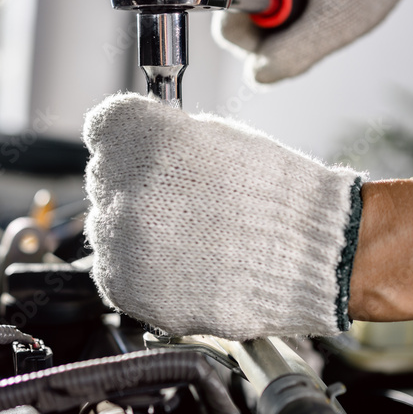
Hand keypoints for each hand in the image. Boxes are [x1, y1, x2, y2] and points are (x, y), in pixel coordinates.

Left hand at [82, 92, 362, 338]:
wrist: (309, 256)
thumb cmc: (271, 193)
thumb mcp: (214, 136)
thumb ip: (161, 135)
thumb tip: (133, 144)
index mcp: (144, 138)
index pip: (103, 128)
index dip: (128, 140)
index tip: (143, 151)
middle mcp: (124, 187)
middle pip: (104, 177)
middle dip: (135, 185)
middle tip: (180, 202)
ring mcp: (121, 241)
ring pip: (107, 224)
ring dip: (135, 228)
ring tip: (187, 236)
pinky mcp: (126, 285)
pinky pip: (114, 268)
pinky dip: (139, 267)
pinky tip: (180, 262)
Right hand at [212, 0, 412, 82]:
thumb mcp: (335, 21)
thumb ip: (291, 53)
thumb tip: (255, 76)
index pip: (230, 28)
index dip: (262, 48)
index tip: (305, 34)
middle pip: (244, 25)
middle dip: (282, 36)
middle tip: (325, 22)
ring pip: (261, 20)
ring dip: (294, 28)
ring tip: (331, 8)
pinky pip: (273, 9)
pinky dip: (300, 17)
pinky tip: (328, 3)